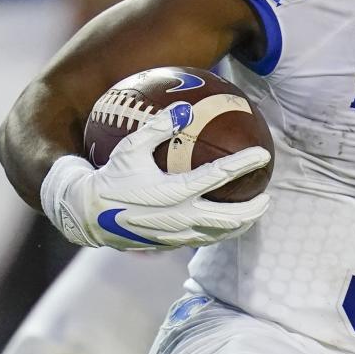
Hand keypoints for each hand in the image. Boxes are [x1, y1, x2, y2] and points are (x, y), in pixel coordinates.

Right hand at [41, 106, 269, 250]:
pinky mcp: (169, 244)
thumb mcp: (130, 148)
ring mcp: (175, 235)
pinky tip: (225, 223)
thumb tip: (185, 109)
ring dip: (240, 225)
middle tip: (268, 196)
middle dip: (252, 209)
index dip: (243, 164)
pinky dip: (220, 232)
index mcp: (172, 192)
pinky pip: (202, 239)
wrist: (87, 215)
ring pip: (218, 234)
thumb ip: (157, 127)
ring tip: (254, 214)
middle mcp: (178, 217)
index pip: (217, 176)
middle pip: (228, 218)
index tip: (263, 155)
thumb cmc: (110, 176)